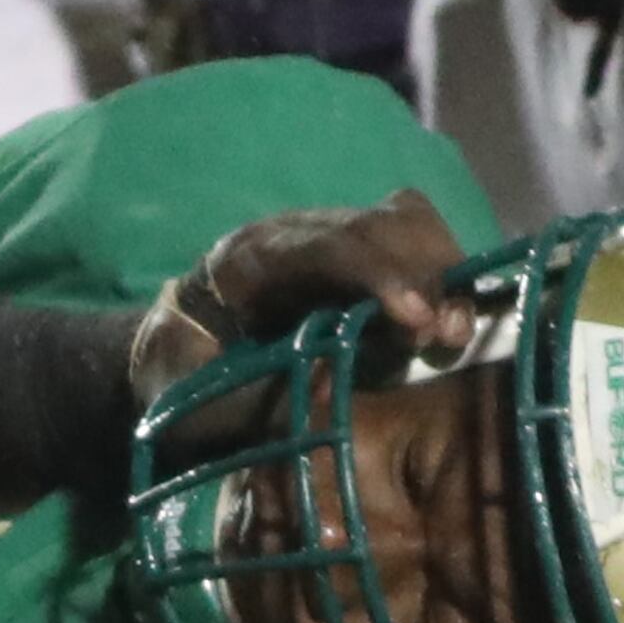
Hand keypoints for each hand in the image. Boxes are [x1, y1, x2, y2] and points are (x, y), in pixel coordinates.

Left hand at [131, 188, 481, 414]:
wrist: (174, 358)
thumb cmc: (182, 381)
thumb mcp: (201, 400)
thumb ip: (259, 398)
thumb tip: (332, 394)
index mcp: (242, 260)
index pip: (319, 245)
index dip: (375, 272)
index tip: (417, 317)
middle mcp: (291, 235)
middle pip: (375, 222)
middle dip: (421, 272)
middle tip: (442, 334)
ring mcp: (326, 242)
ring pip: (403, 223)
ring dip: (441, 273)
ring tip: (449, 333)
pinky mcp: (355, 263)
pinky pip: (412, 246)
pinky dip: (440, 280)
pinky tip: (445, 327)